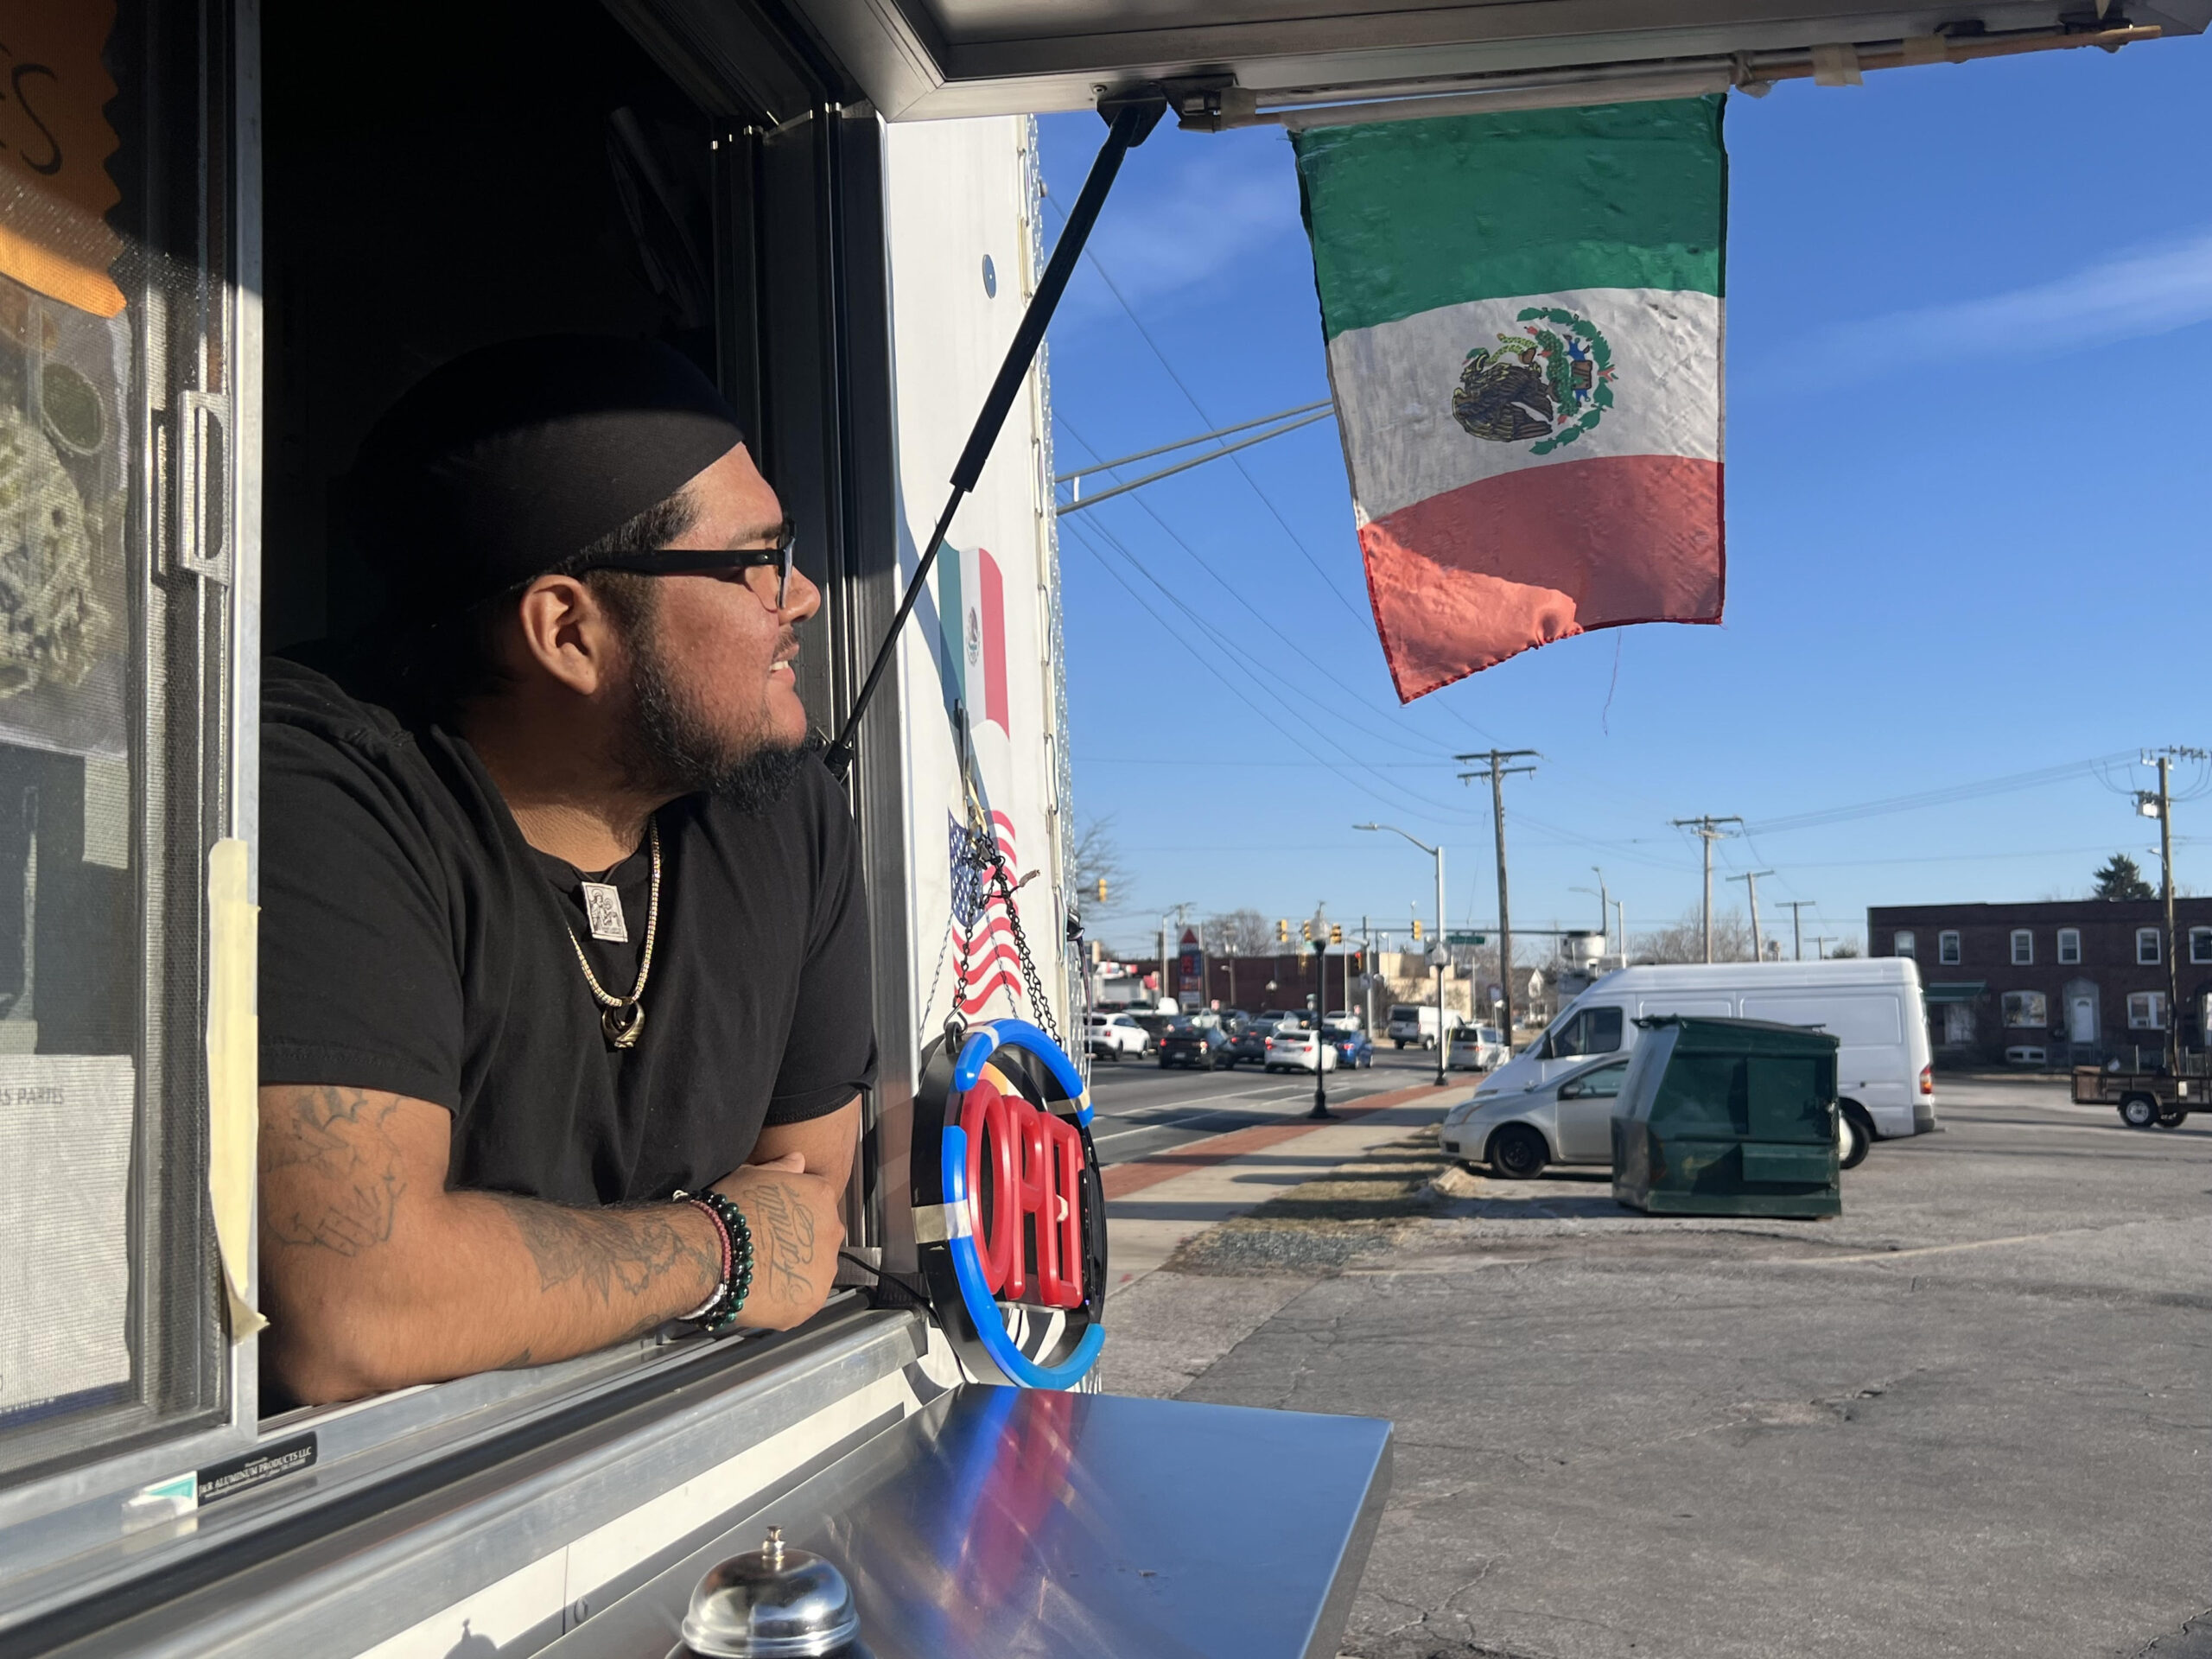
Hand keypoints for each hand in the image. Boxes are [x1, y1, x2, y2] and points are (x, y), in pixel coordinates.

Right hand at [711, 1155, 844, 1329]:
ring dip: (796, 1273)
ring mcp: (825, 1266)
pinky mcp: (812, 1298)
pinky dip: (788, 1299)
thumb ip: (783, 1169)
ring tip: (764, 1274)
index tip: (775, 1228)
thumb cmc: (726, 1209)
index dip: (794, 1219)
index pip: (818, 1208)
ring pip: (816, 1271)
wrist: (708, 1249)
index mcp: (821, 1196)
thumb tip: (798, 1160)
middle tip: (768, 1252)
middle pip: (820, 1240)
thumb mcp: (753, 1174)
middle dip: (799, 1246)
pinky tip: (765, 1293)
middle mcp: (831, 1229)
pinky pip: (804, 1299)